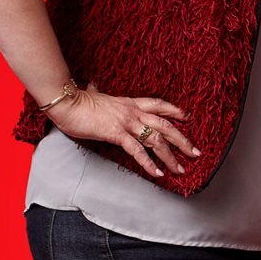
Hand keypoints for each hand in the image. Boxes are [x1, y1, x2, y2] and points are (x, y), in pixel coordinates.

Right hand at [46, 85, 199, 177]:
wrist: (66, 101)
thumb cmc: (77, 101)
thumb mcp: (93, 95)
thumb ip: (98, 92)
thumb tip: (93, 86)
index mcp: (129, 103)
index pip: (159, 105)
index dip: (175, 111)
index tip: (188, 118)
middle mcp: (133, 112)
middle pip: (166, 125)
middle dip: (182, 140)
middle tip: (195, 152)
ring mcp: (126, 122)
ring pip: (156, 139)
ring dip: (170, 156)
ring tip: (180, 169)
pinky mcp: (116, 133)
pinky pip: (137, 151)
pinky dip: (149, 163)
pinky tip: (157, 173)